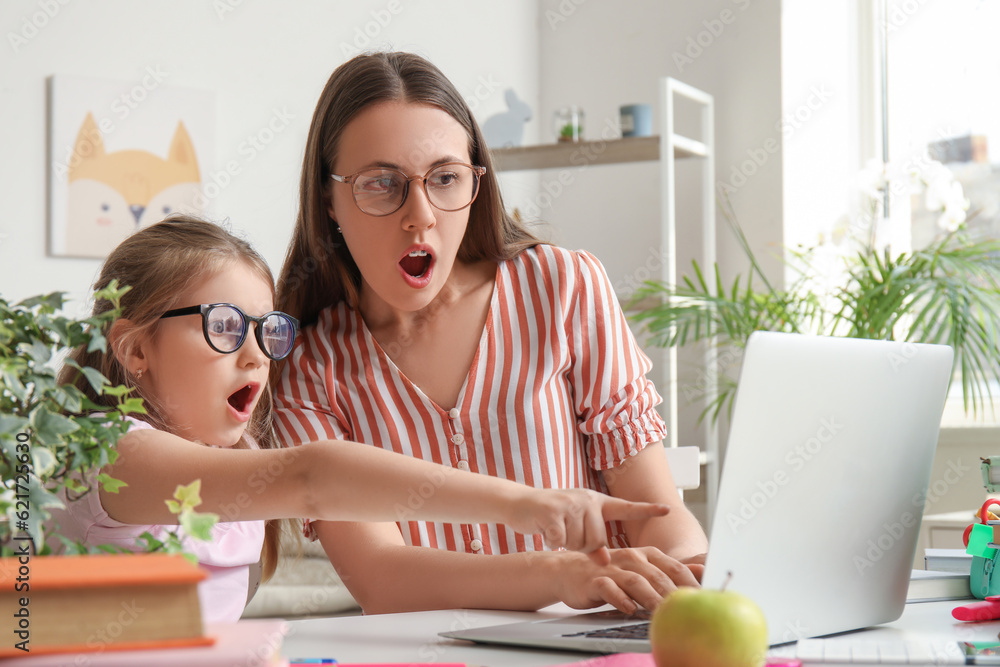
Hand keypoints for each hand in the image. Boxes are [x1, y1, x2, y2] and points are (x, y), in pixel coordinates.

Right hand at [509, 487, 669, 554]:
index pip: (625, 506)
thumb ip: (592, 536)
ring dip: (566, 544)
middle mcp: (586, 499)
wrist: (519, 502)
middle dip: (582, 547)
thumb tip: (605, 560)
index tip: (667, 509)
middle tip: (567, 534)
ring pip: (578, 544)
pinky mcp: (552, 512)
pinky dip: (552, 542)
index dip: (647, 510)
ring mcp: (569, 504)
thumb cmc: (551, 515)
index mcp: (596, 501)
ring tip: (556, 530)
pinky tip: (545, 531)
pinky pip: (560, 542)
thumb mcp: (576, 521)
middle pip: (597, 540)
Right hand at [546, 546, 700, 614]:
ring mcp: (612, 568)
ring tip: (662, 612)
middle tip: (688, 610)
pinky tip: (629, 609)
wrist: (569, 571)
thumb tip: (702, 571)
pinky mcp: (594, 580)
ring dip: (650, 597)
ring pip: (635, 581)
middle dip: (674, 594)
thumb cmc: (610, 574)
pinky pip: (609, 589)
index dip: (690, 582)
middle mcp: (631, 558)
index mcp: (646, 554)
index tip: (705, 598)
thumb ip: (669, 571)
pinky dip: (620, 599)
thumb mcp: (642, 570)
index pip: (674, 566)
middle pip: (657, 575)